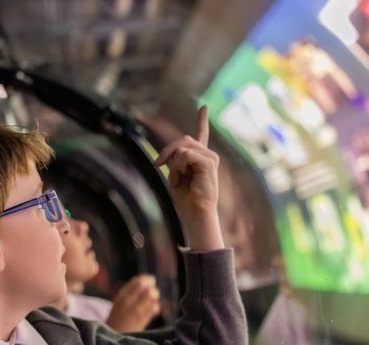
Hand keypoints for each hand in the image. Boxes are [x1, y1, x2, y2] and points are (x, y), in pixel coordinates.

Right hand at [107, 274, 160, 331]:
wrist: (113, 337)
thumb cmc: (118, 320)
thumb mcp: (119, 303)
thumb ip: (131, 293)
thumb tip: (148, 282)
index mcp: (121, 296)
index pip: (136, 281)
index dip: (146, 279)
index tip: (150, 281)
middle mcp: (127, 301)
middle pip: (145, 286)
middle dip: (152, 288)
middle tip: (152, 293)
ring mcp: (135, 310)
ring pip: (150, 295)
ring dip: (154, 297)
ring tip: (152, 302)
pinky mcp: (142, 319)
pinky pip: (154, 307)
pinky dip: (156, 307)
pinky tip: (153, 312)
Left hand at [153, 106, 223, 250]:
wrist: (195, 212)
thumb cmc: (185, 199)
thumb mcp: (175, 174)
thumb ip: (174, 160)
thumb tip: (166, 154)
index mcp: (200, 157)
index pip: (201, 135)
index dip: (202, 121)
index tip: (203, 107)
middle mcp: (207, 155)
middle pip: (182, 139)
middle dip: (166, 152)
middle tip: (158, 165)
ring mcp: (210, 157)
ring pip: (182, 148)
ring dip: (173, 165)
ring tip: (178, 180)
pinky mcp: (209, 162)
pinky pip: (184, 155)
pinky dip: (178, 168)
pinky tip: (182, 179)